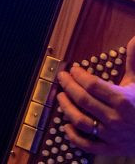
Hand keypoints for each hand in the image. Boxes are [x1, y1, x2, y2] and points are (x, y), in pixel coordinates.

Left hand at [57, 36, 134, 155]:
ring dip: (66, 108)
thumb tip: (133, 39)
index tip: (73, 69)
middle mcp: (116, 118)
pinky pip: (88, 145)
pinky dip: (74, 137)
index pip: (92, 85)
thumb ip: (134, 61)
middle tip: (62, 77)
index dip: (79, 75)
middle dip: (69, 86)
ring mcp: (112, 135)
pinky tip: (66, 126)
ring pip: (81, 121)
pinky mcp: (111, 149)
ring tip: (61, 97)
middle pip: (83, 100)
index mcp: (123, 100)